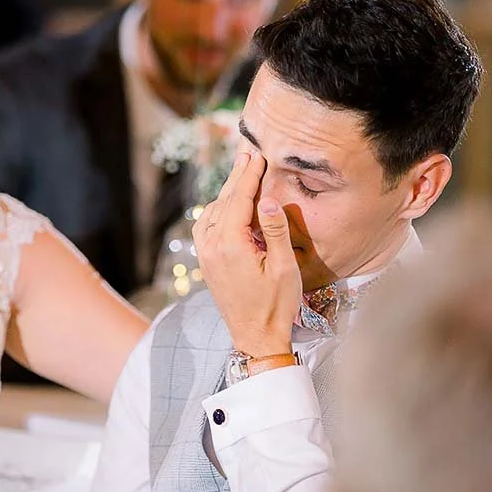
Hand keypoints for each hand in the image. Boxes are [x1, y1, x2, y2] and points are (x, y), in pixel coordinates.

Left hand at [193, 151, 301, 356]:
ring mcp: (206, 255)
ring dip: (228, 192)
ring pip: (213, 213)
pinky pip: (207, 227)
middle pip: (223, 202)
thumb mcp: (284, 268)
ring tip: (242, 173)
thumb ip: (275, 231)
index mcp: (230, 245)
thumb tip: (267, 199)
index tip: (257, 155)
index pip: (239, 200)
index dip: (249, 176)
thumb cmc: (276, 306)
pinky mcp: (207, 263)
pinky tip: (229, 205)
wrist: (256, 338)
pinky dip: (219, 210)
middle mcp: (212, 247)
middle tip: (247, 153)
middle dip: (237, 177)